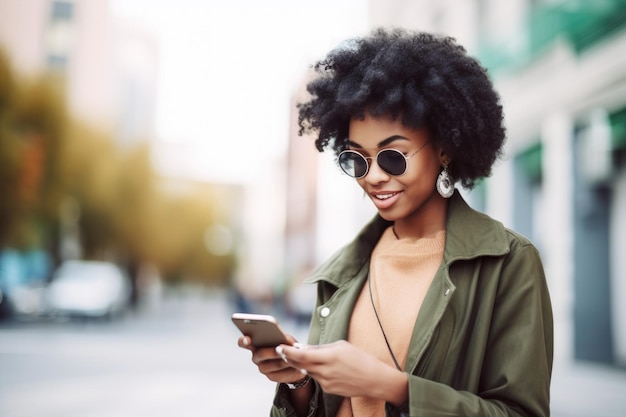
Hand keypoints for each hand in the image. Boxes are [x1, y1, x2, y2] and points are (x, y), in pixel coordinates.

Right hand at [238, 334, 305, 384]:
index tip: (247, 339)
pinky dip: (289, 369)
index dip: (244, 341)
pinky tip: (295, 366)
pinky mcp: (271, 376)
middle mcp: (256, 356)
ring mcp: (263, 368)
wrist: (296, 362)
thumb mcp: (287, 338)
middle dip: (272, 351)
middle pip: (261, 354)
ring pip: (273, 364)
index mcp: (255, 344)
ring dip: (284, 360)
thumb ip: (283, 338)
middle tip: (280, 348)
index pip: (244, 342)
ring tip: (293, 357)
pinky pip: (280, 374)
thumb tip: (282, 341)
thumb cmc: (288, 346)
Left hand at [277, 340, 407, 404]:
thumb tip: (305, 347)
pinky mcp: (328, 390)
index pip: (301, 355)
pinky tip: (320, 367)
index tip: (279, 347)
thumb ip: (321, 347)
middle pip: (300, 365)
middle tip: (281, 351)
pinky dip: (315, 372)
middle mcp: (325, 371)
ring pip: (308, 372)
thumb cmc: (360, 358)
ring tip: (298, 356)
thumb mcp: (341, 346)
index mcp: (329, 356)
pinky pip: (317, 379)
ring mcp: (326, 382)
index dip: (288, 351)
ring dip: (302, 365)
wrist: (374, 380)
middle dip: (290, 358)